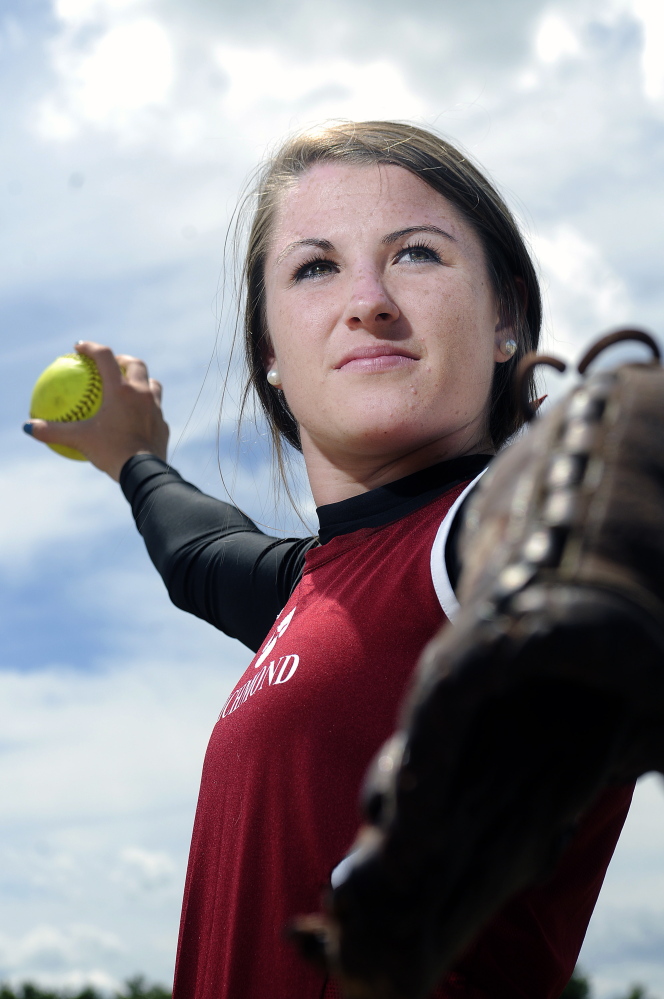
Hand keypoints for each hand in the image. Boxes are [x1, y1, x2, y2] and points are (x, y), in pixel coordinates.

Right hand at [25, 341, 168, 480]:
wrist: (143, 471)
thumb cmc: (111, 452)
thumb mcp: (79, 440)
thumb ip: (54, 431)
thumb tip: (30, 427)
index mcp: (121, 390)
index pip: (105, 357)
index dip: (91, 348)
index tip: (80, 348)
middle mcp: (141, 393)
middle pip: (136, 364)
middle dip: (123, 360)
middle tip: (113, 364)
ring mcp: (156, 408)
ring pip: (153, 384)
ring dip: (142, 381)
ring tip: (131, 387)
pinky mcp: (163, 424)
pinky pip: (156, 409)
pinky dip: (147, 407)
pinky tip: (139, 416)